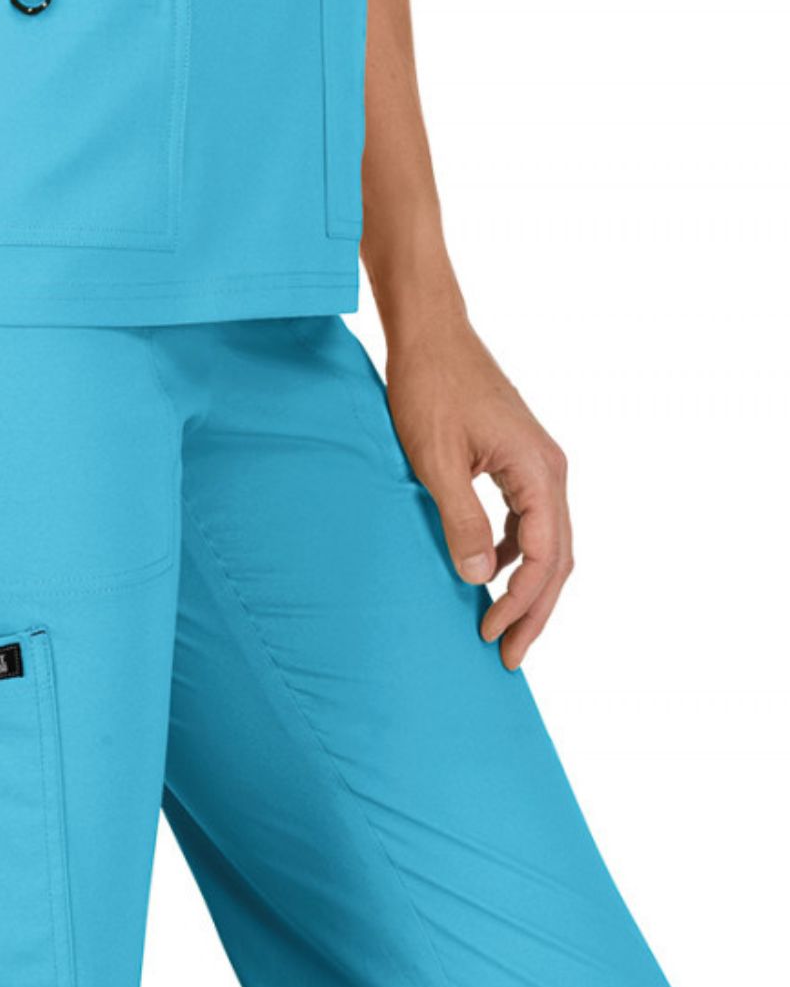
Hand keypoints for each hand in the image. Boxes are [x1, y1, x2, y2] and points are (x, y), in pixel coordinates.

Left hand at [386, 319, 573, 668]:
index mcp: (539, 471)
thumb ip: (461, 519)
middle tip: (508, 656)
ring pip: (547, 540)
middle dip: (535, 610)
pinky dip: (516, 552)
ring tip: (500, 625)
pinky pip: (530, 518)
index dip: (522, 604)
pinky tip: (489, 571)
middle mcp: (551, 468)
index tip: (492, 637)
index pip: (544, 558)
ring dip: (528, 585)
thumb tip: (481, 579)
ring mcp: (538, 461)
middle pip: (558, 557)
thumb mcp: (435, 459)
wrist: (429, 330)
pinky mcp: (519, 457)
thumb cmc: (428, 386)